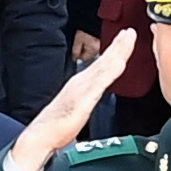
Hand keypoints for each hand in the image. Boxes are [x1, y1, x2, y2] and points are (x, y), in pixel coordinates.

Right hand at [10, 32, 137, 170]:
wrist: (40, 138)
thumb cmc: (56, 129)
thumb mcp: (76, 112)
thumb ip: (86, 104)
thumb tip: (90, 103)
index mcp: (81, 85)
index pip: (102, 65)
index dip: (114, 51)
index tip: (125, 39)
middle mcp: (81, 82)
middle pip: (105, 60)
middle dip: (119, 45)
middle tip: (130, 32)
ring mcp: (82, 88)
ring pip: (105, 65)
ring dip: (118, 50)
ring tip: (128, 37)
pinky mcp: (83, 98)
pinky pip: (101, 80)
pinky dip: (111, 68)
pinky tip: (120, 62)